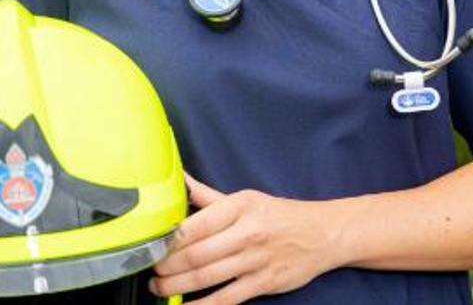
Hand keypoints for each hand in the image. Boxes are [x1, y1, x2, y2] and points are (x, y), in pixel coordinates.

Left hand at [150, 175, 336, 303]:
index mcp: (239, 206)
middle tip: (150, 269)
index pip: (198, 223)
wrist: (322, 234)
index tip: (153, 243)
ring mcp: (256, 260)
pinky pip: (228, 298)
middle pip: (198, 253)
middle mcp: (247, 232)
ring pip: (209, 277)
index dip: (171, 237)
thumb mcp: (245, 198)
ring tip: (159, 289)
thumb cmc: (278, 214)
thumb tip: (180, 180)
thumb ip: (208, 196)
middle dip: (168, 265)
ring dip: (178, 286)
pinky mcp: (264, 283)